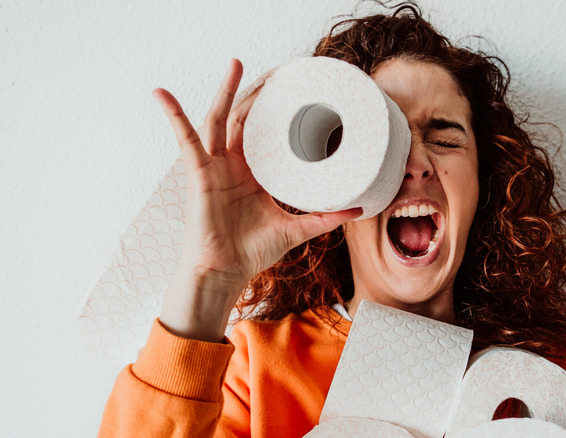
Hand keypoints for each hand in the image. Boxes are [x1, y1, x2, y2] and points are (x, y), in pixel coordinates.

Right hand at [154, 59, 360, 340]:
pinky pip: (185, 141)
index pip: (265, 134)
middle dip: (256, 93)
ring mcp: (213, 167)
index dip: (277, 113)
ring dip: (225, 91)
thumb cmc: (251, 252)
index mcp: (253, 174)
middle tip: (276, 71)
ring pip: (218, 119)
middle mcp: (232, 165)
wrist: (224, 272)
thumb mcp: (295, 229)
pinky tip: (162, 94)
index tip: (295, 93)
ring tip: (237, 64)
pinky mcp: (198, 174)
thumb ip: (324, 218)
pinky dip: (173, 116)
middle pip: (243, 118)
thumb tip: (358, 210)